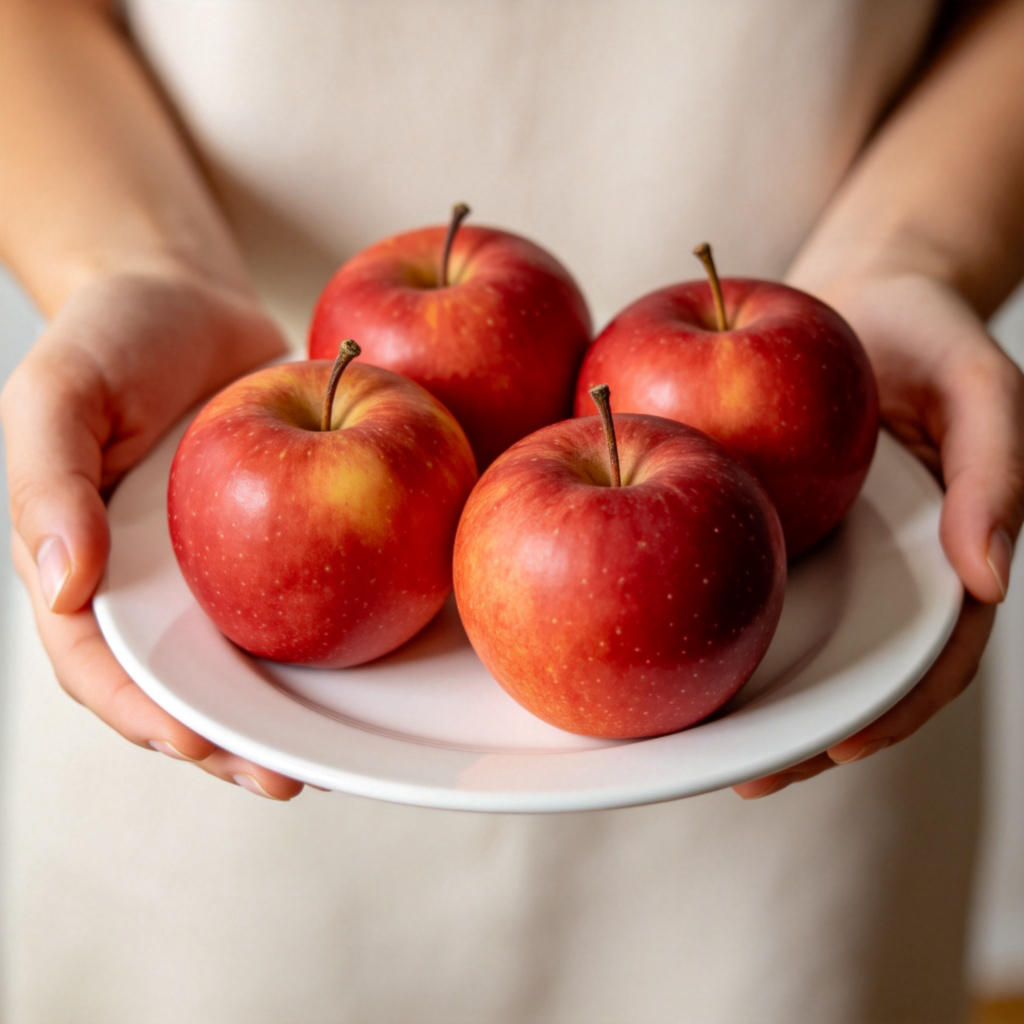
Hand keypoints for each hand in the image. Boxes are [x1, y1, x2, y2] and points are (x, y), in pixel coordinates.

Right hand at [1, 269, 305, 798]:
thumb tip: (62, 586)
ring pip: (244, 662)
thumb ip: (48, 484)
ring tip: (330, 756)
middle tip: (284, 778)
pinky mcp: (275, 541)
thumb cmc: (113, 338)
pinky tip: (363, 667)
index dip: (143, 714)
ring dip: (281, 715)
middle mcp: (153, 585)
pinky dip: (322, 636)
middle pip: (183, 687)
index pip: (102, 665)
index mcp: (87, 569)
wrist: (192, 297)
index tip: (193, 743)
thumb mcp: (59, 393)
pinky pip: (295, 599)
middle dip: (226, 742)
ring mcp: (217, 571)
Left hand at [735, 272, 1023, 797]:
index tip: (833, 751)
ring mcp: (822, 555)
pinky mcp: (765, 527)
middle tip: (740, 775)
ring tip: (688, 740)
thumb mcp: (982, 386)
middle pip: (846, 671)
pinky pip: (736, 577)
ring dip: (745, 694)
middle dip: (798, 731)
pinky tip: (658, 635)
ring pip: (787, 641)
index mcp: (941, 559)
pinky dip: (706, 613)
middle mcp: (879, 571)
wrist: (855, 298)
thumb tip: (990, 577)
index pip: (928, 661)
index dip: (890, 715)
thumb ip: (997, 472)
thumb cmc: (928, 335)